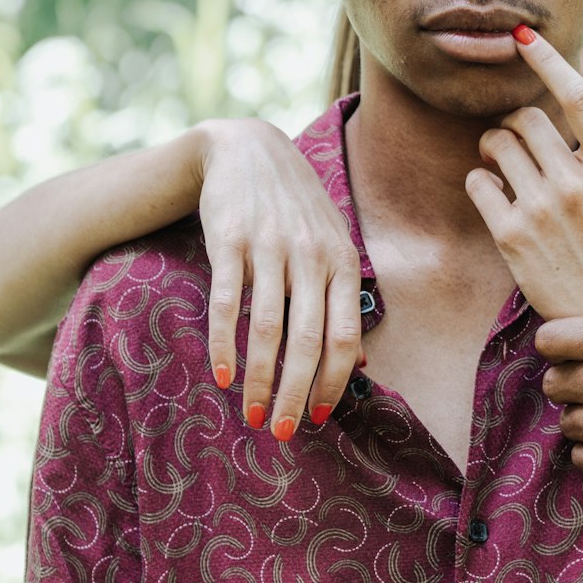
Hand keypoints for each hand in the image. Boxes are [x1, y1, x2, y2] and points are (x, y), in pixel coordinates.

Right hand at [194, 118, 361, 437]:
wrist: (247, 149)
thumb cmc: (295, 209)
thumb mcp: (330, 245)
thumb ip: (344, 301)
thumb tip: (361, 365)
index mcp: (342, 260)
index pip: (346, 335)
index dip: (335, 382)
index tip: (320, 419)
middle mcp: (311, 254)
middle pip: (308, 339)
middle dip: (295, 393)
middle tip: (280, 433)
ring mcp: (271, 245)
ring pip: (267, 327)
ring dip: (257, 378)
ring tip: (249, 414)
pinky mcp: (230, 239)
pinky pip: (228, 301)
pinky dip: (224, 343)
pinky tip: (221, 375)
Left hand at [464, 27, 582, 321]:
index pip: (578, 99)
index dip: (547, 60)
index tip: (523, 36)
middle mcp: (575, 187)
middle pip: (527, 117)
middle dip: (521, 119)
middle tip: (528, 138)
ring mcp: (539, 212)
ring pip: (497, 144)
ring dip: (497, 144)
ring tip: (509, 162)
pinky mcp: (509, 238)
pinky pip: (477, 183)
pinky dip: (481, 179)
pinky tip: (496, 192)